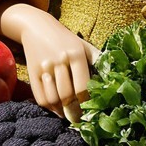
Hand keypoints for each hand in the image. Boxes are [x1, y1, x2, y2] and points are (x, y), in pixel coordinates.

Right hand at [0, 0, 99, 121]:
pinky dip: (49, 107)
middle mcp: (59, 60)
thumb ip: (98, 60)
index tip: (91, 112)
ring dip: (61, 111)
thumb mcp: (83, 45)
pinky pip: (40, 96)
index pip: (82, 86)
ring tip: (68, 116)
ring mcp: (44, 67)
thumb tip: (114, 77)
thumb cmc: (65, 39)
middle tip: (80, 120)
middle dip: (74, 111)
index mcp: (76, 54)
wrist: (36, 26)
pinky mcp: (32, 71)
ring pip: (53, 98)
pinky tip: (56, 109)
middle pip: (67, 95)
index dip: (87, 103)